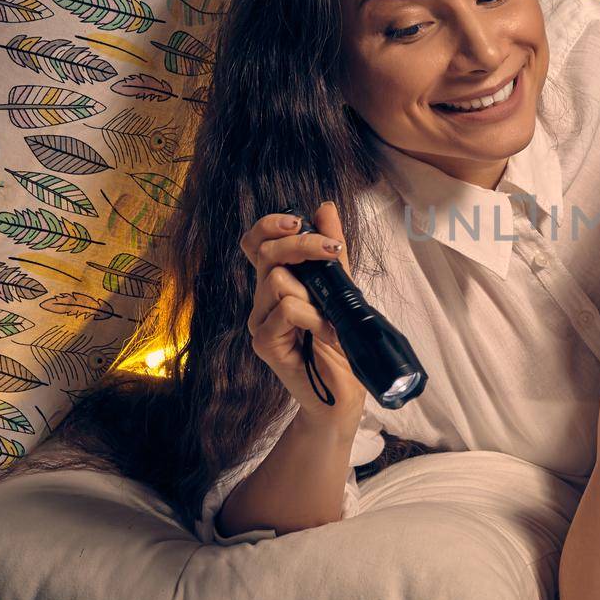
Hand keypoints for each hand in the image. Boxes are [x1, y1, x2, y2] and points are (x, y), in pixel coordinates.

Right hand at [241, 200, 366, 428]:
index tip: (299, 221)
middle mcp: (262, 299)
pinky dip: (313, 317)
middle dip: (302, 244)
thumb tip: (324, 208)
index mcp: (277, 282)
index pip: (256, 243)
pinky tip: (326, 333)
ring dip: (314, 293)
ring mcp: (260, 322)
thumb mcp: (341, 287)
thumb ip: (331, 250)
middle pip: (266, 253)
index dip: (269, 225)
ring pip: (276, 281)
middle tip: (332, 252)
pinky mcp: (264, 344)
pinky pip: (286, 310)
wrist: (343, 391)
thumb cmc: (340, 341)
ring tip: (331, 317)